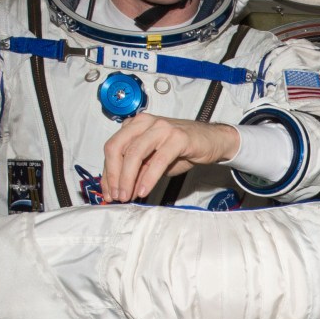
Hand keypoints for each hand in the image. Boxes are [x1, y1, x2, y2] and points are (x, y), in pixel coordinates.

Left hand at [101, 112, 240, 202]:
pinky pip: (158, 160)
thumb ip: (136, 171)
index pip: (112, 148)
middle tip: (117, 195)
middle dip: (114, 175)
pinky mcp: (177, 137)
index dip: (108, 173)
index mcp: (134, 125)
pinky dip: (149, 178)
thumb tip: (120, 191)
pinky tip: (144, 190)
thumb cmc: (181, 148)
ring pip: (135, 153)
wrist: (211, 141)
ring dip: (128, 178)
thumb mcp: (153, 161)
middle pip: (117, 148)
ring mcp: (161, 128)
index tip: (108, 193)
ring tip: (128, 195)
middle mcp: (145, 122)